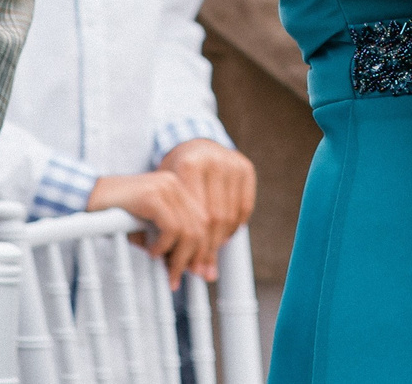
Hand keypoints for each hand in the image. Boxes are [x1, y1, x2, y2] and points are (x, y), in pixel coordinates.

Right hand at [89, 170, 216, 287]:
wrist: (86, 197)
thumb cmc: (115, 215)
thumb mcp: (147, 228)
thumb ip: (169, 240)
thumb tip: (189, 267)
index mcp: (179, 188)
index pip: (204, 220)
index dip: (205, 248)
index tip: (198, 272)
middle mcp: (176, 183)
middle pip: (201, 226)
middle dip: (195, 257)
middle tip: (180, 278)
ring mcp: (165, 187)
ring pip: (189, 229)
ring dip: (179, 257)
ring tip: (168, 272)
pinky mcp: (152, 195)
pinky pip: (171, 227)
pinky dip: (165, 246)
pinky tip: (152, 252)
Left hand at [156, 139, 255, 269]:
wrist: (193, 142)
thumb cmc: (173, 174)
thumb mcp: (166, 193)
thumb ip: (170, 226)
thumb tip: (185, 269)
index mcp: (190, 166)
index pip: (196, 217)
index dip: (192, 246)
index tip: (187, 266)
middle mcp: (214, 162)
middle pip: (215, 218)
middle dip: (208, 249)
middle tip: (201, 269)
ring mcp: (232, 163)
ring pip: (231, 216)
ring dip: (221, 241)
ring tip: (210, 257)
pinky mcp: (246, 168)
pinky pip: (244, 208)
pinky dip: (234, 227)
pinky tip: (223, 237)